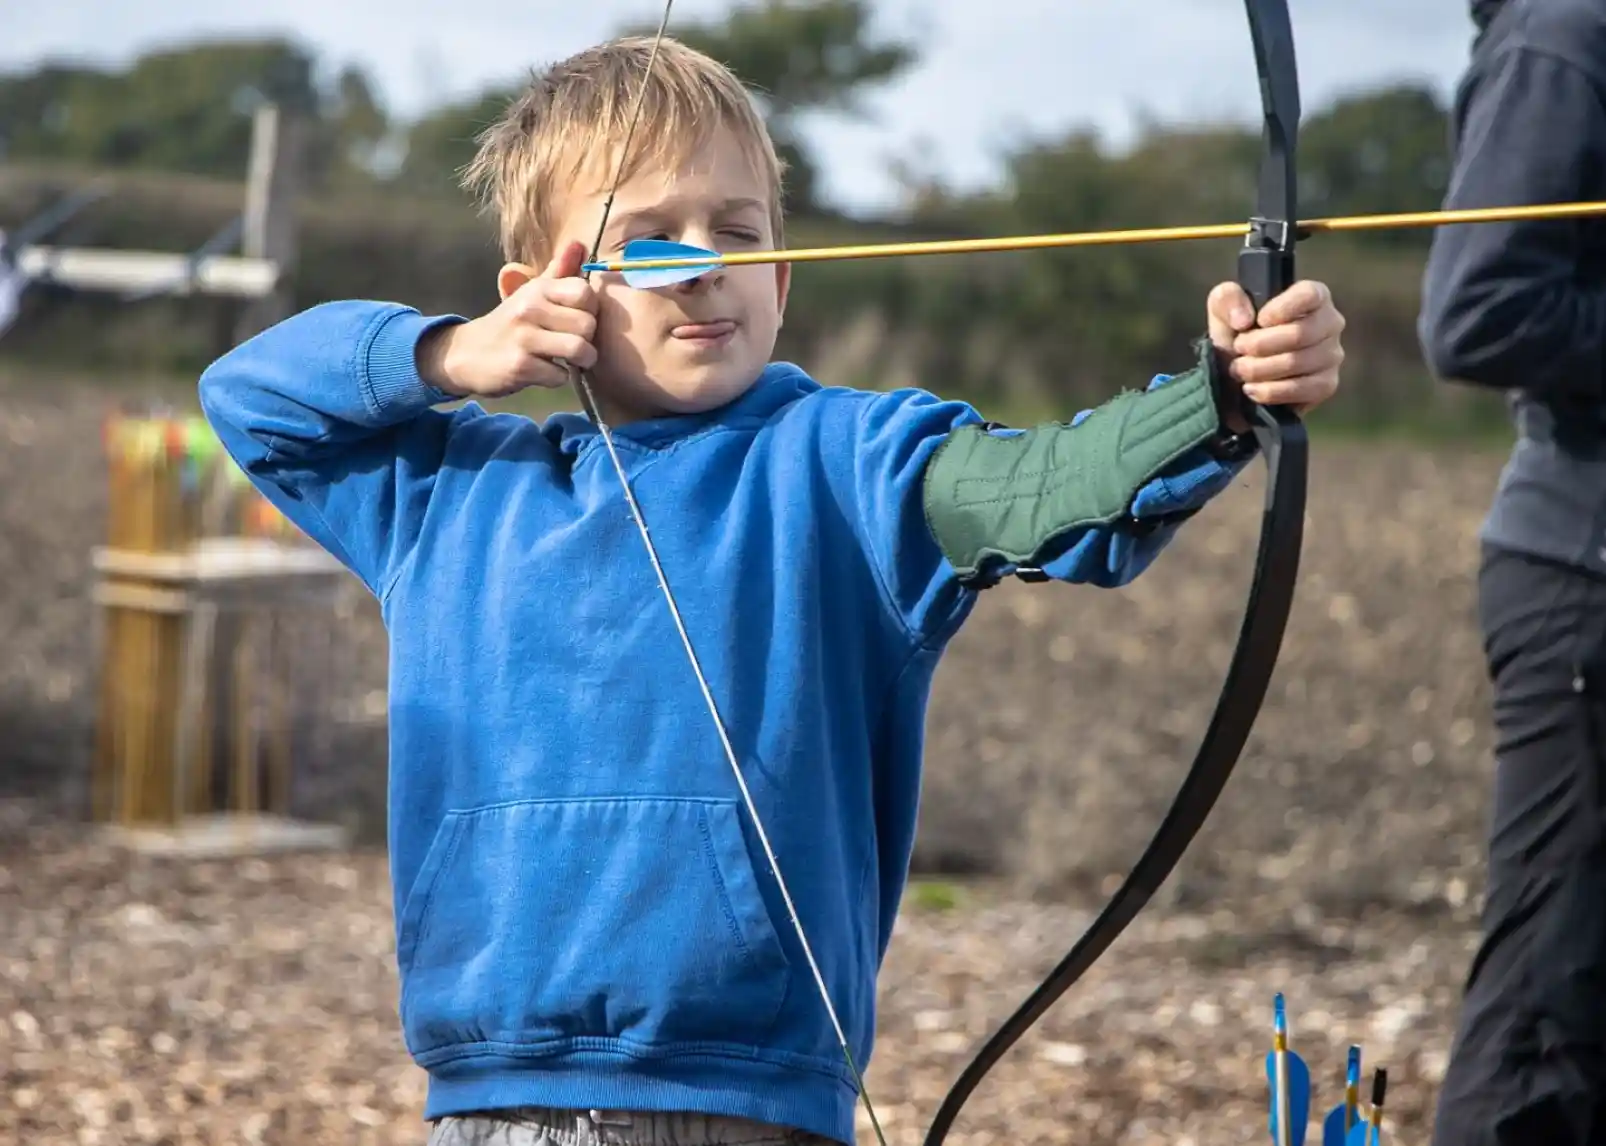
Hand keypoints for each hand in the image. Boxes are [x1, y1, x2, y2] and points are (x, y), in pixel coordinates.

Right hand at [418, 240, 598, 397]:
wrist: (466, 354)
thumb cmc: (510, 323)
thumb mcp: (530, 294)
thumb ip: (558, 272)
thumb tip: (579, 243)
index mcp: (537, 289)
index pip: (585, 293)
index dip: (590, 310)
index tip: (577, 319)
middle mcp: (530, 309)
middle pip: (588, 325)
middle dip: (587, 340)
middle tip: (574, 343)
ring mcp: (524, 338)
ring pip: (579, 350)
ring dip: (580, 361)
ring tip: (569, 360)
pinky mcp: (520, 367)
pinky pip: (561, 376)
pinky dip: (558, 378)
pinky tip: (546, 372)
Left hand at [1206, 279, 1344, 430]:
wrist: (1237, 376)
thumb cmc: (1236, 334)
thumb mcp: (1222, 308)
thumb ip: (1227, 298)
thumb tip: (1243, 320)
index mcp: (1312, 296)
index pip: (1310, 295)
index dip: (1282, 308)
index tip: (1258, 320)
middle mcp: (1330, 323)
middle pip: (1299, 334)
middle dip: (1260, 345)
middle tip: (1239, 350)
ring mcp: (1332, 355)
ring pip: (1296, 363)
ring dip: (1259, 369)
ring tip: (1240, 370)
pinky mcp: (1327, 384)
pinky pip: (1302, 389)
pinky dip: (1271, 391)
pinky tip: (1252, 389)